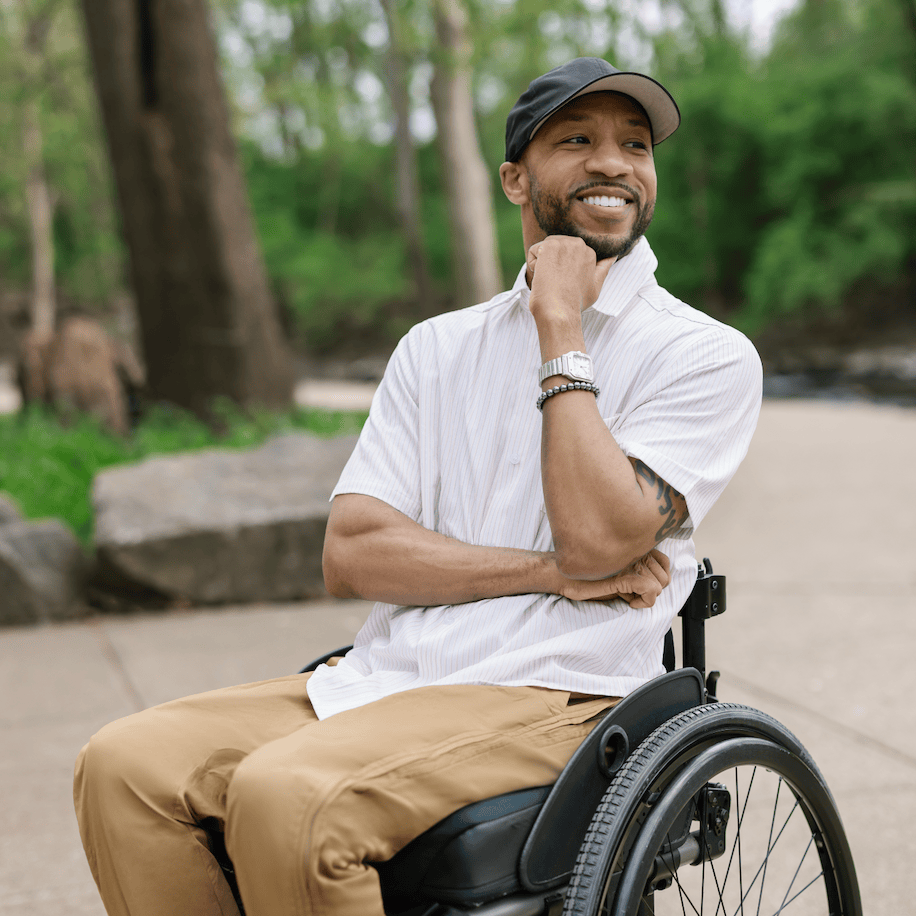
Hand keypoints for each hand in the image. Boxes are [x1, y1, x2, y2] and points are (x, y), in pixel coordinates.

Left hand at [527, 236, 615, 315]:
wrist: (559, 311)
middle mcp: (579, 244)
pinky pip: (533, 251)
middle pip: (555, 248)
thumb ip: (603, 269)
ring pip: (543, 249)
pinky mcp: (549, 246)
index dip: (561, 269)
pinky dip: (533, 265)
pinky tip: (543, 276)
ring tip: (551, 280)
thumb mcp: (596, 286)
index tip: (564, 283)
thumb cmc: (575, 303)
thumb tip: (613, 256)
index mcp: (590, 253)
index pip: (566, 253)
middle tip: (557, 282)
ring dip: (542, 264)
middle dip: (552, 263)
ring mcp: (564, 243)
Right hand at [555, 549, 670, 607]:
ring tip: (629, 597)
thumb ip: (634, 570)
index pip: (665, 562)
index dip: (657, 580)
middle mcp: (634, 552)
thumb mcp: (614, 569)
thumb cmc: (586, 575)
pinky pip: (650, 590)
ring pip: (659, 585)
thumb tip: (653, 585)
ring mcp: (629, 563)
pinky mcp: (624, 576)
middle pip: (664, 577)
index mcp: (633, 546)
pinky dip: (644, 602)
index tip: (642, 587)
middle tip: (633, 593)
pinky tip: (630, 602)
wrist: (562, 575)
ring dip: (646, 597)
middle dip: (652, 590)